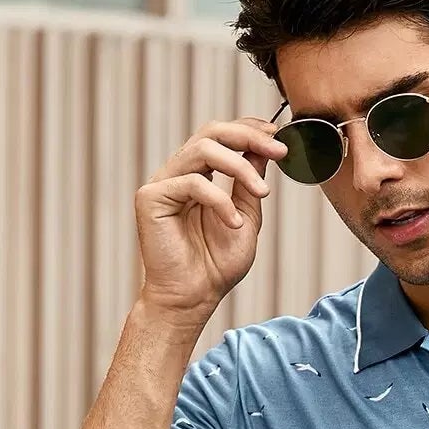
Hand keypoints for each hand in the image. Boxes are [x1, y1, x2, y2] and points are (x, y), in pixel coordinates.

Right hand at [135, 114, 289, 320]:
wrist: (193, 299)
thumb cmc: (216, 266)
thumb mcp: (246, 218)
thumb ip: (250, 184)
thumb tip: (263, 150)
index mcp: (199, 176)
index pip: (221, 138)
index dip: (249, 130)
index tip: (278, 139)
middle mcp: (178, 174)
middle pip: (211, 132)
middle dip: (248, 137)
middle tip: (278, 151)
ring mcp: (163, 183)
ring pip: (203, 149)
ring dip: (240, 167)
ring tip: (261, 194)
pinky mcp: (150, 198)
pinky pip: (192, 182)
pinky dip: (219, 200)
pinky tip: (233, 224)